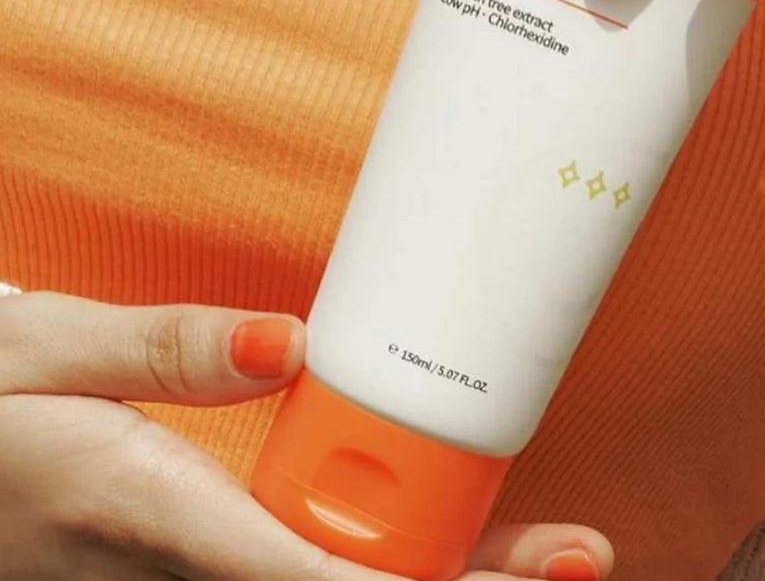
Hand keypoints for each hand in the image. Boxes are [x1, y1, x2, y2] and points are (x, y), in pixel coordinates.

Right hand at [0, 291, 611, 580]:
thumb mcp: (53, 353)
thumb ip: (170, 349)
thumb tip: (292, 342)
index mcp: (142, 513)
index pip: (299, 577)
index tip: (514, 574)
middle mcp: (172, 577)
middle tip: (577, 558)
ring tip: (549, 558)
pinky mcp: (182, 578)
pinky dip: (379, 574)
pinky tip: (446, 548)